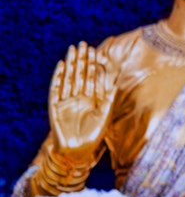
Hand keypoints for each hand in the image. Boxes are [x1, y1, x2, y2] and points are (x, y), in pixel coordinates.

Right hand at [48, 42, 114, 160]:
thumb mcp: (105, 116)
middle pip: (82, 74)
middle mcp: (81, 97)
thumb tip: (117, 83)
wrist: (77, 151)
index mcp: (94, 99)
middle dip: (83, 59)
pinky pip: (57, 88)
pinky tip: (61, 65)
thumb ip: (109, 100)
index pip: (94, 78)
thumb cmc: (94, 136)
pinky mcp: (56, 105)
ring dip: (71, 64)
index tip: (97, 51)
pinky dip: (59, 77)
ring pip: (70, 77)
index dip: (95, 65)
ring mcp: (68, 100)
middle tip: (84, 44)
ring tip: (72, 50)